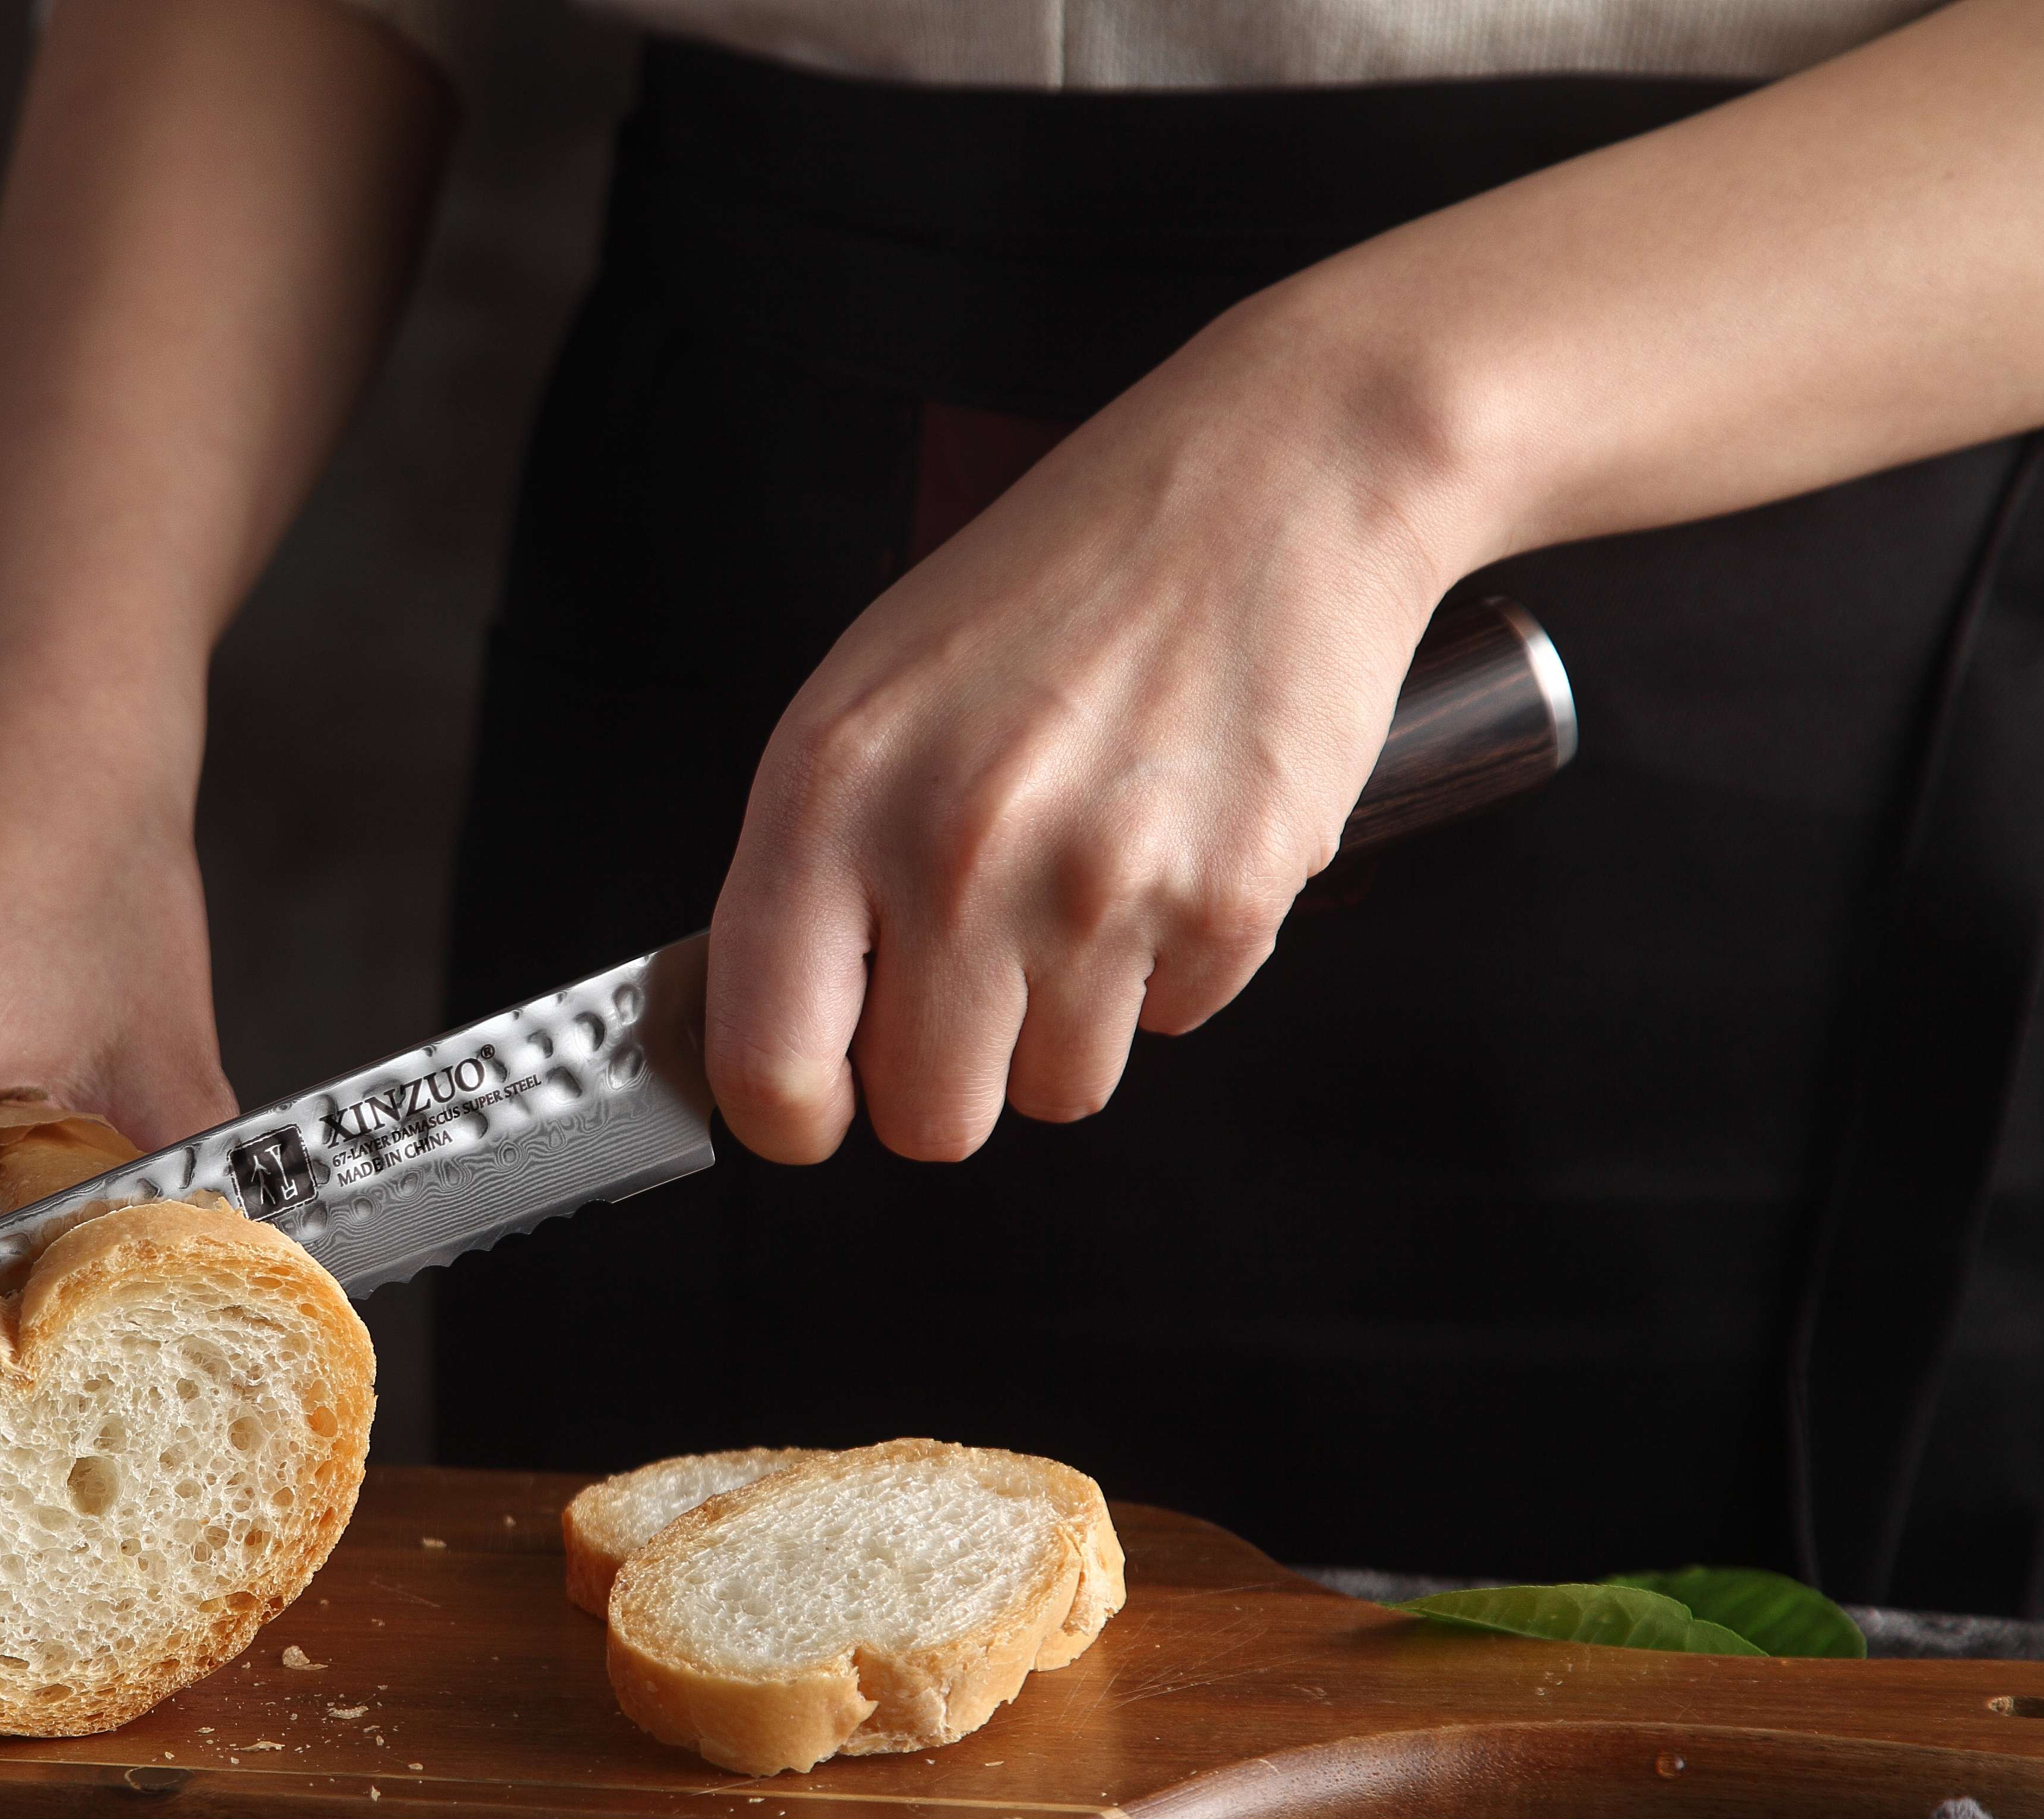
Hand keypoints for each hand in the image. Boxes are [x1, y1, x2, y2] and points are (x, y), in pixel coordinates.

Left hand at [705, 302, 1475, 1163]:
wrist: (1274, 476)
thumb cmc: (1064, 580)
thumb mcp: (873, 694)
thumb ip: (815, 862)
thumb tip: (782, 1022)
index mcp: (830, 794)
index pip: (769, 1064)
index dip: (794, 1113)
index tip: (819, 1102)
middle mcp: (952, 852)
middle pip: (929, 1116)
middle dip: (952, 1073)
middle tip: (979, 977)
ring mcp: (1096, 885)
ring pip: (1058, 1090)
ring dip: (1069, 1018)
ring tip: (1087, 875)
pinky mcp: (1228, 901)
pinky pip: (1175, 1025)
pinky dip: (1172, 964)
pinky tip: (1171, 843)